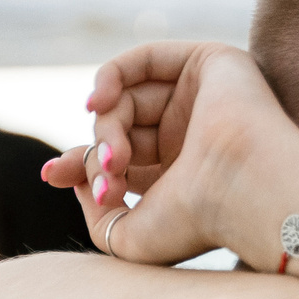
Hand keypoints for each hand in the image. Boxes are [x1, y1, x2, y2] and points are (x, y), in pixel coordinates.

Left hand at [42, 42, 298, 270]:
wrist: (247, 192)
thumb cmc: (199, 223)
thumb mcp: (131, 240)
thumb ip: (96, 221)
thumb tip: (79, 181)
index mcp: (185, 175)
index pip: (120, 158)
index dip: (80, 163)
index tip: (51, 176)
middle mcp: (195, 135)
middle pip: (119, 126)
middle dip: (94, 149)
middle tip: (102, 178)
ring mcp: (203, 99)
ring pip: (128, 98)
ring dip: (107, 125)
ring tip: (115, 156)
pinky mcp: (211, 65)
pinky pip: (144, 58)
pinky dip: (111, 75)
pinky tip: (100, 102)